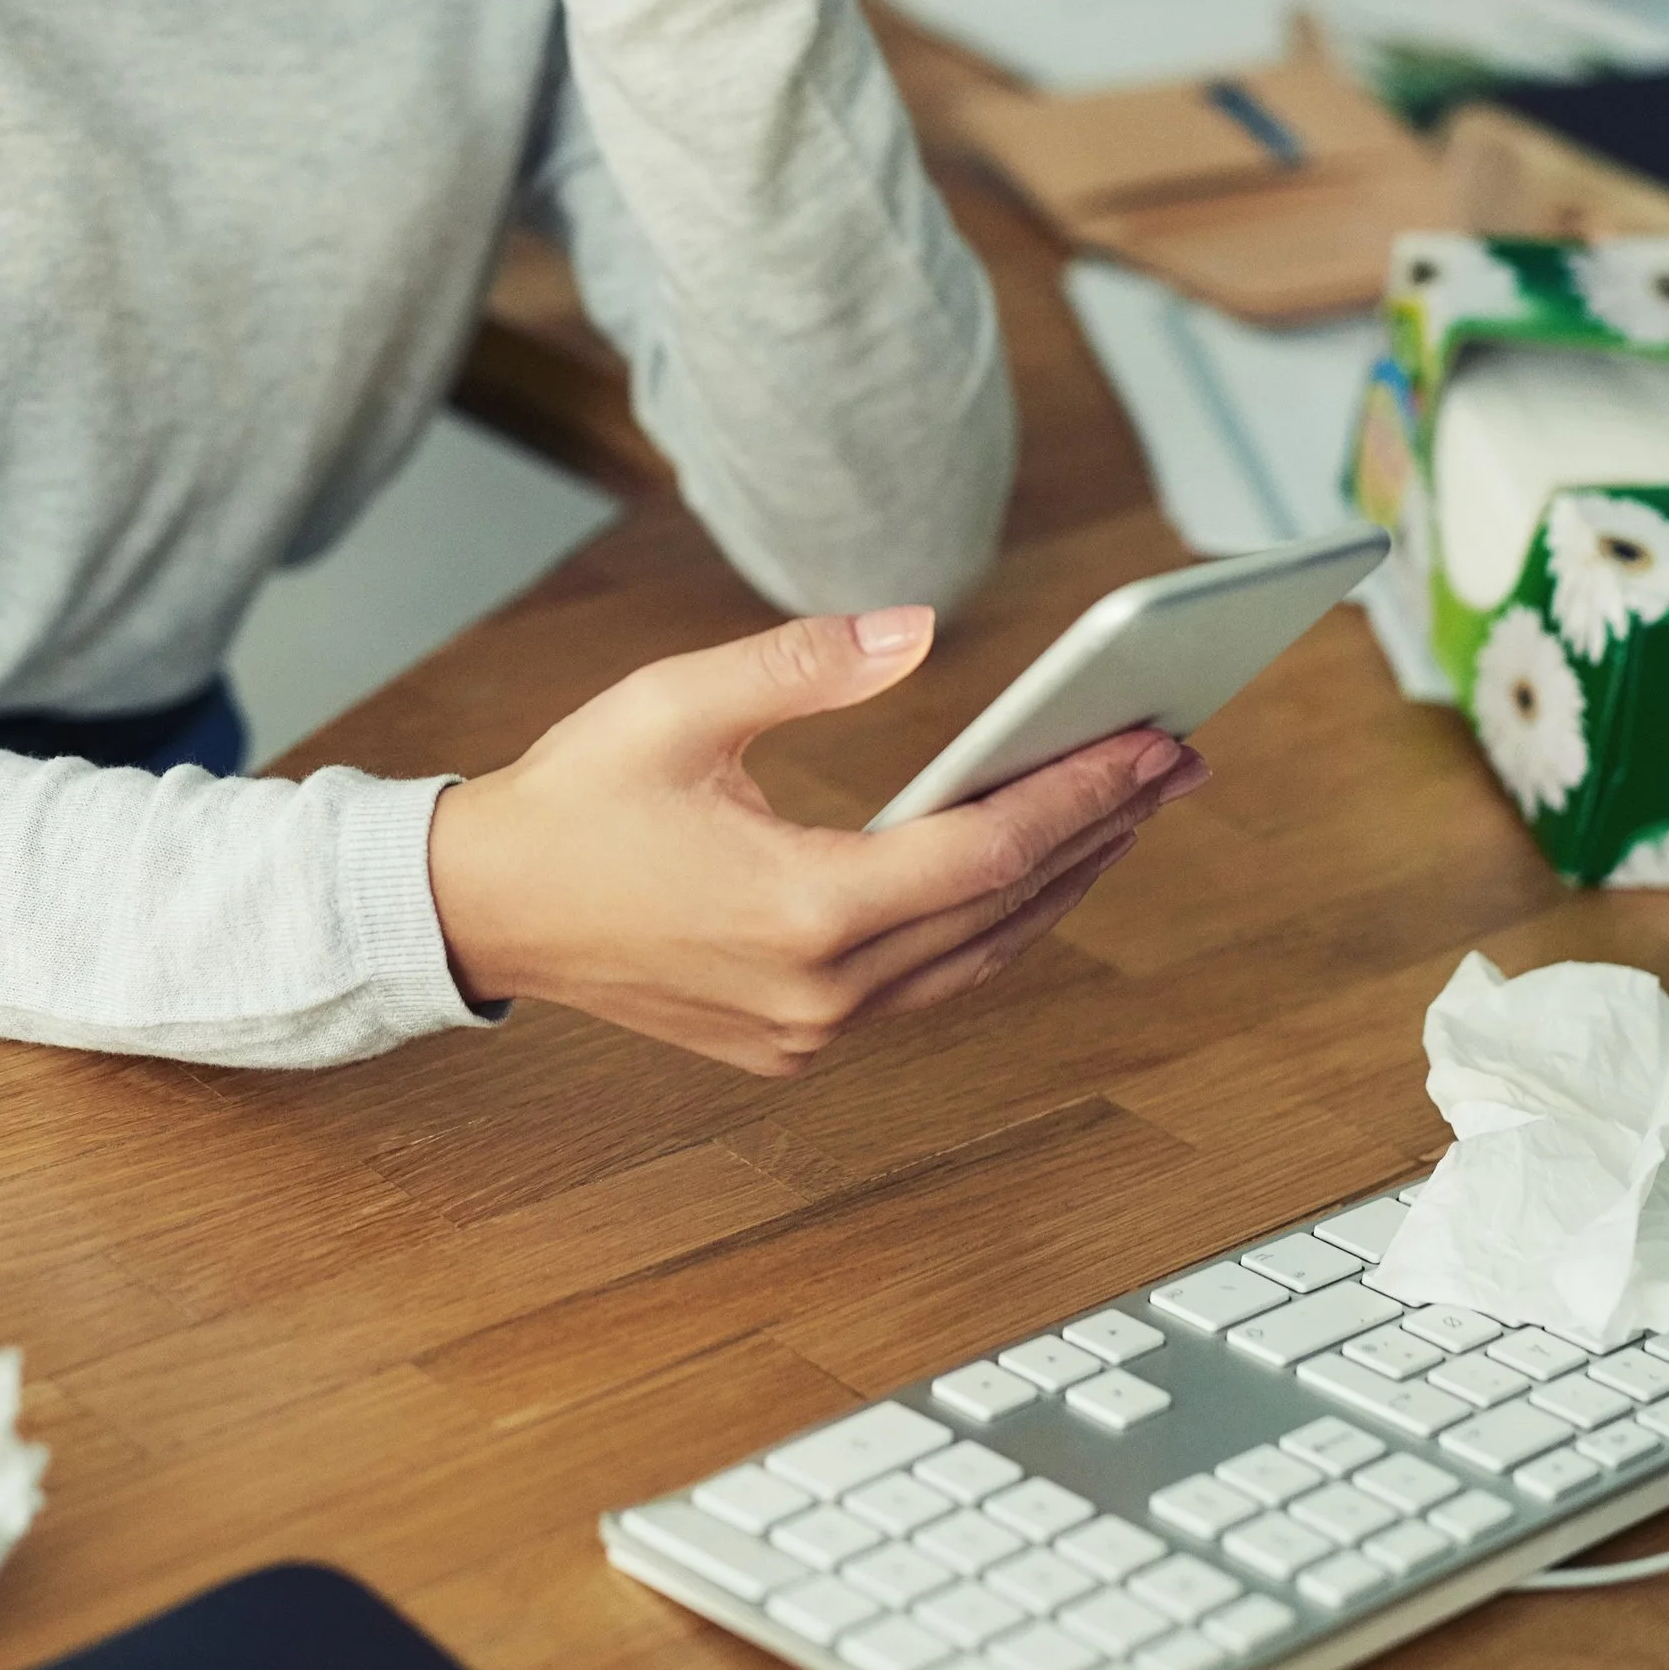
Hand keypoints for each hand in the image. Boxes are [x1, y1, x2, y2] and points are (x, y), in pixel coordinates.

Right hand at [425, 605, 1209, 1076]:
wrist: (487, 908)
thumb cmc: (575, 796)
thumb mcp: (680, 702)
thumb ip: (805, 664)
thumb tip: (919, 628)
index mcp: (802, 909)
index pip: (988, 852)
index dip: (1083, 796)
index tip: (1157, 742)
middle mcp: (820, 990)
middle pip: (1005, 912)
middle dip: (1102, 832)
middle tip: (1180, 760)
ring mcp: (809, 1029)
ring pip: (978, 960)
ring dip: (1060, 885)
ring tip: (1130, 810)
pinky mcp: (793, 1041)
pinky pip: (929, 985)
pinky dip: (992, 926)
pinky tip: (1031, 871)